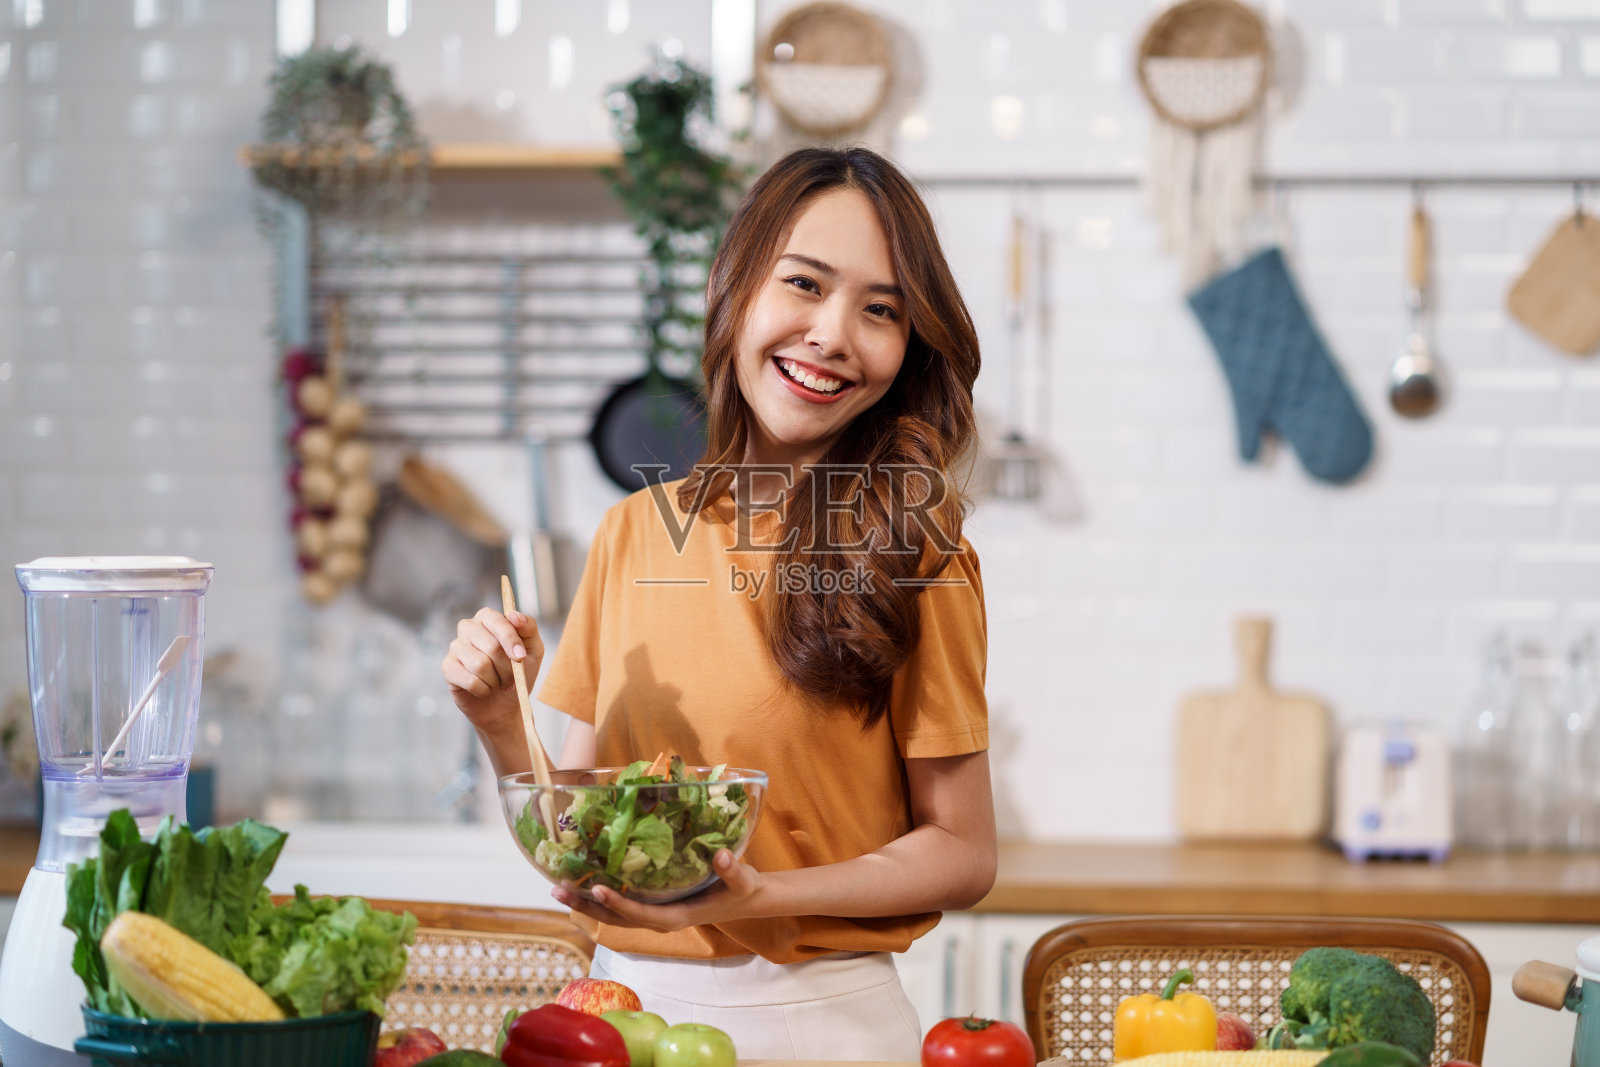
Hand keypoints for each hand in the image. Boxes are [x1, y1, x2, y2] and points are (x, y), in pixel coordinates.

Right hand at [441, 607, 543, 735]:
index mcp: (488, 618)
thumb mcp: (533, 649)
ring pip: (480, 664)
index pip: (497, 621)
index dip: (511, 640)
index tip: (521, 658)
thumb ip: (529, 628)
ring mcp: (456, 647)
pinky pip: (470, 680)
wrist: (505, 704)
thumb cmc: (519, 672)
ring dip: (496, 680)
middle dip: (507, 667)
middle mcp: (468, 627)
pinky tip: (484, 689)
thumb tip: (514, 615)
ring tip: (498, 683)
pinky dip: (483, 689)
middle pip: (491, 645)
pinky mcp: (448, 667)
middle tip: (513, 679)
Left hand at [552, 850, 765, 932]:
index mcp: (677, 917)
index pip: (641, 914)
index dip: (619, 903)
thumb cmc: (741, 889)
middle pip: (616, 918)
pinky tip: (582, 881)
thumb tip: (722, 855)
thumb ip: (733, 870)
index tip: (598, 888)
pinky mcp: (652, 906)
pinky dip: (599, 896)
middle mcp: (659, 920)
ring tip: (557, 888)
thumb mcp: (743, 880)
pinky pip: (620, 905)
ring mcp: (653, 914)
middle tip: (557, 890)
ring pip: (613, 915)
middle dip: (587, 905)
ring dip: (585, 902)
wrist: (743, 899)